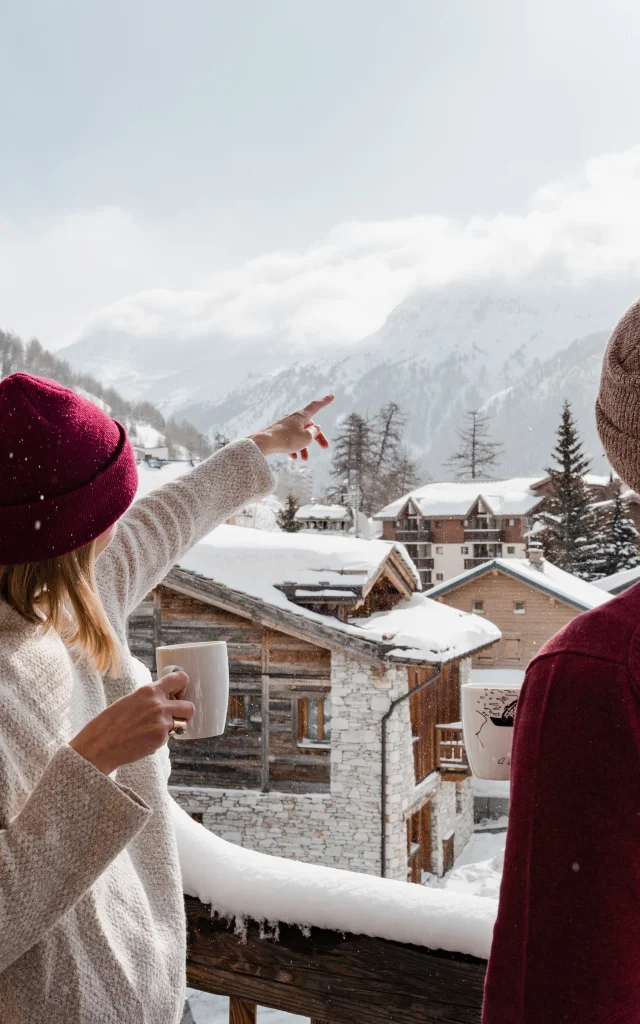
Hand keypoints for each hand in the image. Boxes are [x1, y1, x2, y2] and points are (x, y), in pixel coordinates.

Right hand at [69, 670, 194, 775]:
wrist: (99, 746)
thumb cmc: (110, 723)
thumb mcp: (130, 701)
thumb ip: (150, 699)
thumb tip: (166, 700)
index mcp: (149, 690)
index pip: (181, 679)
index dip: (182, 687)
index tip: (178, 693)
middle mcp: (158, 704)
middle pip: (190, 706)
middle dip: (184, 712)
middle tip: (173, 716)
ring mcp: (161, 723)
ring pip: (182, 724)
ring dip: (173, 726)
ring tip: (155, 729)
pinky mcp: (160, 739)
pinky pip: (169, 737)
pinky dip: (160, 739)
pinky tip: (144, 739)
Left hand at [250, 395, 333, 460]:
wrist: (264, 443)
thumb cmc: (286, 440)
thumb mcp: (306, 438)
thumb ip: (314, 432)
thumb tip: (316, 427)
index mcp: (301, 416)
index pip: (316, 406)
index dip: (325, 401)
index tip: (332, 395)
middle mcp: (293, 418)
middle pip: (310, 426)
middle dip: (317, 438)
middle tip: (325, 447)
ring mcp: (285, 425)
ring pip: (299, 435)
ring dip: (304, 447)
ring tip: (304, 459)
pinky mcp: (278, 432)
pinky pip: (289, 439)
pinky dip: (294, 448)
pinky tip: (293, 458)